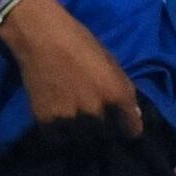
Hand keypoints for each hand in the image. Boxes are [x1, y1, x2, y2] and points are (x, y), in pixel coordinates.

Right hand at [0, 0, 147, 137]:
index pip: (132, 129)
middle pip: (106, 136)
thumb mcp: (110, 62)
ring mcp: (71, 119)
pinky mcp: (47, 122)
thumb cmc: (80, 42)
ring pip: (83, 139)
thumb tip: (134, 115)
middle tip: (95, 118)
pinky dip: (60, 133)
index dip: (129, 128)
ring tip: (76, 120)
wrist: (40, 37)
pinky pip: (59, 138)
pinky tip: (59, 119)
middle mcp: (97, 111)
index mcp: (117, 94)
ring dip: (82, 133)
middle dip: (104, 129)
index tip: (124, 127)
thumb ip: (124, 90)